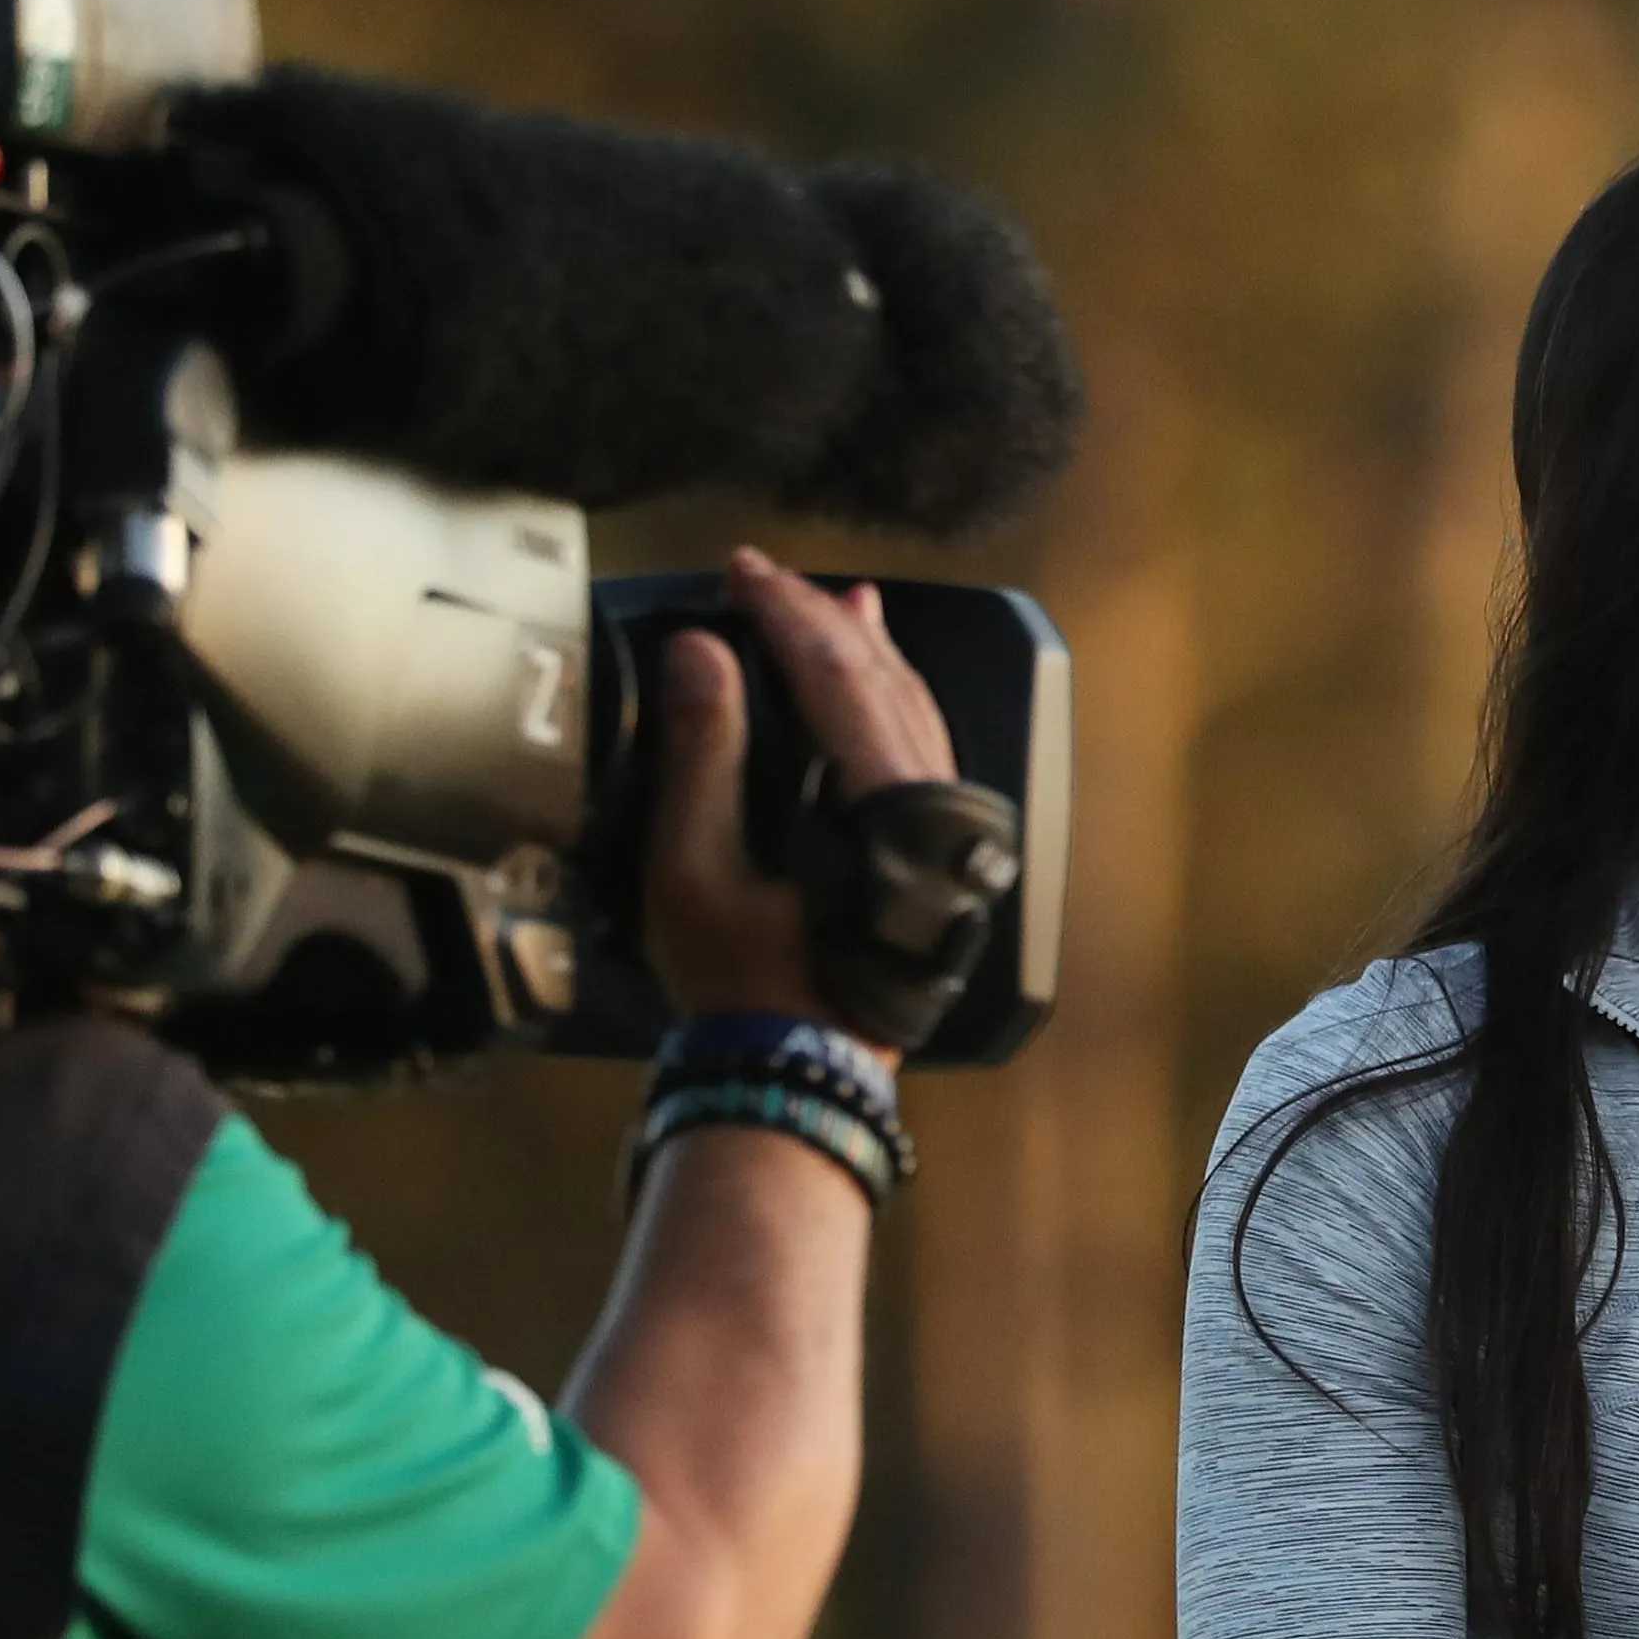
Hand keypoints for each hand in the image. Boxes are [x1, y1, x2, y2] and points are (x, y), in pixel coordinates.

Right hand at [644, 548, 961, 1029]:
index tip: (741, 573)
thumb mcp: (694, 866)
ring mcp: (944, 832)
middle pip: (883, 683)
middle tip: (768, 579)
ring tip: (845, 608)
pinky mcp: (939, 857)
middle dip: (823, 623)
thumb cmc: (741, 980)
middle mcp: (929, 806)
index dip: (786, 614)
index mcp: (879, 801)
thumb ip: (701, 753)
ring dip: (872, 656)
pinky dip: (898, 706)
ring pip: (915, 713)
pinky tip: (884, 691)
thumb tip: (704, 652)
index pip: (837, 674)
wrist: (801, 1065)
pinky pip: (924, 750)